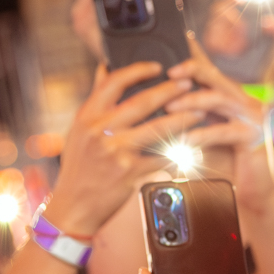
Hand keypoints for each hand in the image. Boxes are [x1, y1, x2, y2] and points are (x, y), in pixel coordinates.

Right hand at [44, 62, 203, 237]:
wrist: (74, 206)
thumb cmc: (78, 166)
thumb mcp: (78, 130)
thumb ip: (95, 101)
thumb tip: (106, 67)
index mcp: (87, 116)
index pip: (114, 82)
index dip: (137, 70)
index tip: (156, 67)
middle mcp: (100, 131)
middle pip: (141, 102)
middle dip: (169, 90)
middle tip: (187, 82)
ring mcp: (116, 152)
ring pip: (158, 128)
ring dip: (182, 118)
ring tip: (199, 112)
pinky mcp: (131, 172)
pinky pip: (162, 157)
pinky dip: (178, 150)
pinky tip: (191, 144)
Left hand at [164, 36, 273, 209]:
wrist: (257, 192)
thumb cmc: (229, 165)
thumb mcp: (206, 138)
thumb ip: (191, 123)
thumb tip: (159, 115)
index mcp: (235, 98)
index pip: (212, 73)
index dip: (193, 65)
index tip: (170, 66)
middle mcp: (247, 102)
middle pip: (217, 77)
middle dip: (192, 72)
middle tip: (169, 77)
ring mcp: (254, 117)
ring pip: (219, 99)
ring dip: (191, 101)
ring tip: (169, 108)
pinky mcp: (255, 136)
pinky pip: (223, 130)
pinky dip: (201, 134)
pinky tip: (185, 140)